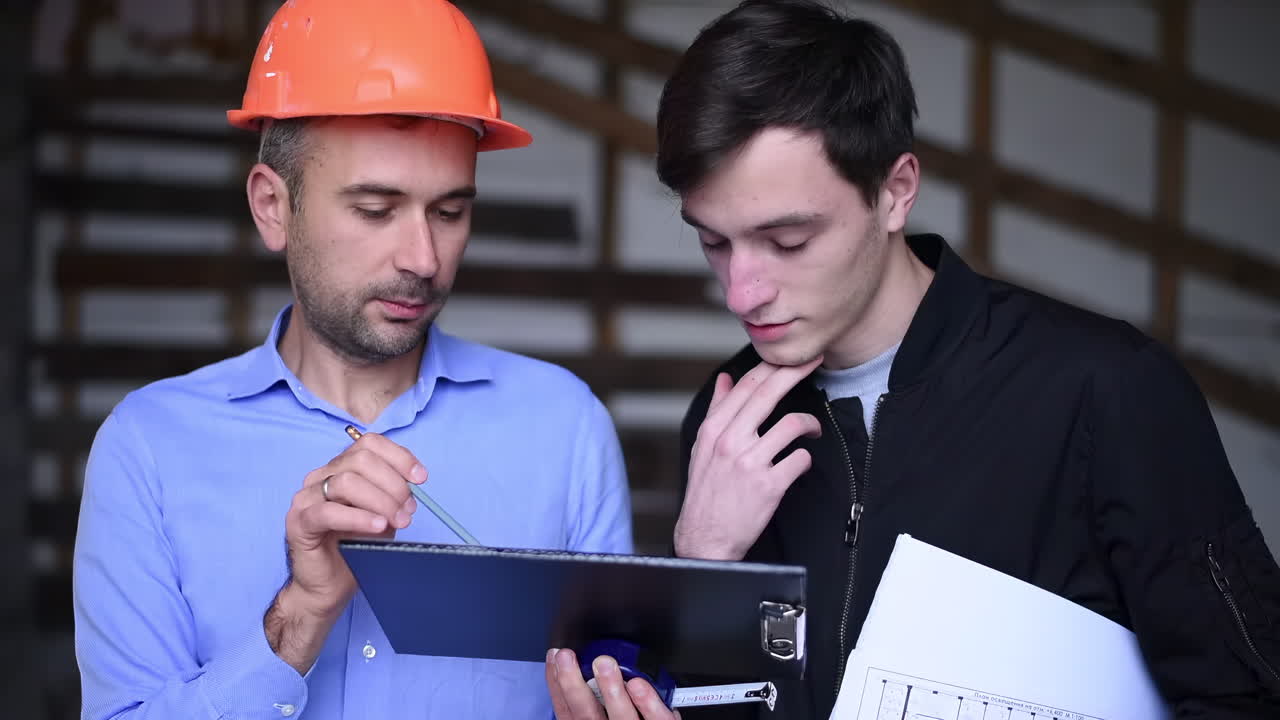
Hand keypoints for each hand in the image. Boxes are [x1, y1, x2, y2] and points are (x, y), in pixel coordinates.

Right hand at [266, 432, 427, 672]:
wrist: (329, 587)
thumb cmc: (354, 548)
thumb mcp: (382, 514)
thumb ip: (392, 495)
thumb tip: (412, 484)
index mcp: (340, 468)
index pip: (369, 443)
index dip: (399, 457)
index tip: (421, 478)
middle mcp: (320, 476)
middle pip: (361, 459)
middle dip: (393, 483)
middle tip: (408, 511)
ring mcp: (306, 498)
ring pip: (346, 481)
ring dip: (380, 500)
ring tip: (397, 521)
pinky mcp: (299, 521)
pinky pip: (329, 512)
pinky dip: (359, 517)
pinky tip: (378, 526)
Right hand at [547, 649, 679, 719]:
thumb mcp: (600, 719)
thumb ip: (591, 706)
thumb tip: (575, 674)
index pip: (568, 712)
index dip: (557, 686)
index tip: (555, 659)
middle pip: (586, 715)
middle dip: (573, 684)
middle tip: (568, 658)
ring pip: (621, 718)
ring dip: (611, 689)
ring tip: (604, 664)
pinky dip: (648, 703)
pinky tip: (638, 685)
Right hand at [674, 358, 822, 560]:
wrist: (705, 539)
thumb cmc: (706, 492)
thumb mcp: (703, 448)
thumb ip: (717, 411)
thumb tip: (725, 380)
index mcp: (714, 430)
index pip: (746, 387)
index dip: (772, 367)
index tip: (790, 357)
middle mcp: (730, 441)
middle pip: (768, 394)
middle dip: (794, 373)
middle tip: (813, 362)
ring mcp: (750, 462)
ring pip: (791, 425)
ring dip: (809, 424)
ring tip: (812, 430)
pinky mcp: (769, 485)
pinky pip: (800, 459)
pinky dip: (804, 459)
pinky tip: (799, 463)